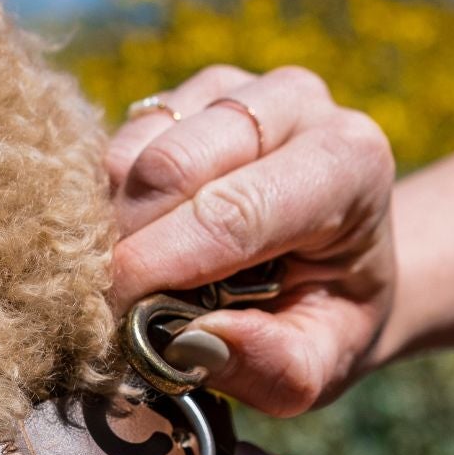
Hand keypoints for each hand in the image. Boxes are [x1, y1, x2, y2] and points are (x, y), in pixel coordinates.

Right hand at [105, 64, 396, 415]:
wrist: (337, 257)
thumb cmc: (329, 313)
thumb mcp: (324, 361)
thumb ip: (274, 366)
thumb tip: (192, 342)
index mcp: (348, 163)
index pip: (233, 211)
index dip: (161, 267)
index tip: (114, 321)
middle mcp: (295, 102)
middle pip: (172, 166)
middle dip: (127, 246)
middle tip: (112, 310)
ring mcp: (234, 88)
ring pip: (132, 152)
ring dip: (110, 227)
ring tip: (132, 281)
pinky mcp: (184, 95)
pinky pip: (113, 146)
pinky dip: (105, 206)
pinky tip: (129, 245)